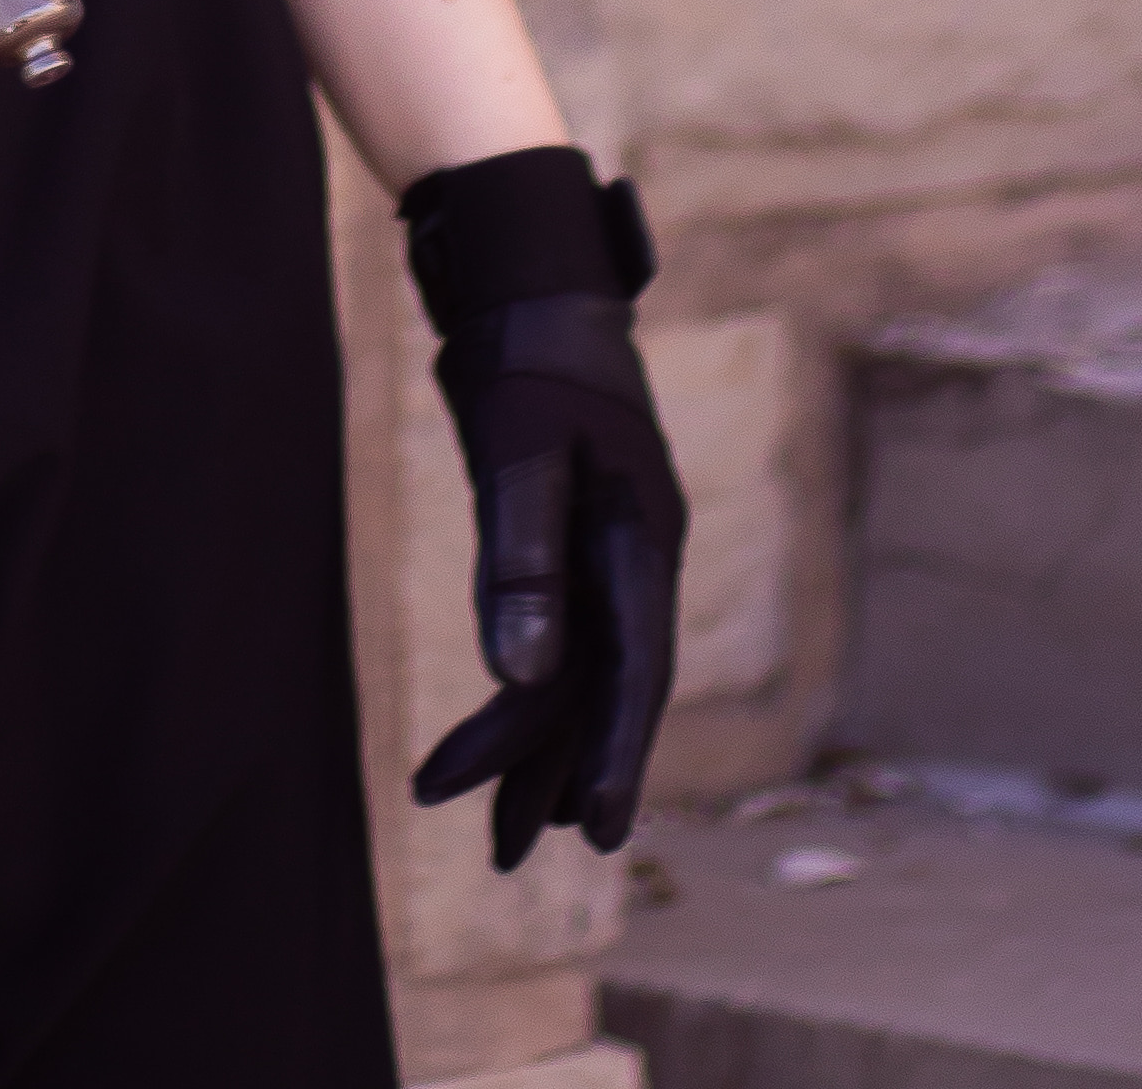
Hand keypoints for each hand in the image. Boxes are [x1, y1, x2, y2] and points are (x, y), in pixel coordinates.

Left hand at [405, 149, 684, 869]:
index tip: (592, 834)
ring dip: (539, 751)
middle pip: (605, 687)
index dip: (612, 753)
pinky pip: (559, 642)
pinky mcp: (573, 547)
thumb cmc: (527, 360)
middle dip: (559, 773)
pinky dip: (531, 699)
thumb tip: (519, 675)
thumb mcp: (520, 450)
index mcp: (643, 540)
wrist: (531, 285)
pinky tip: (508, 746)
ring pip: (581, 674)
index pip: (634, 670)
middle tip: (510, 856)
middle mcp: (636, 560)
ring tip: (498, 837)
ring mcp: (608, 556)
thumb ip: (522, 558)